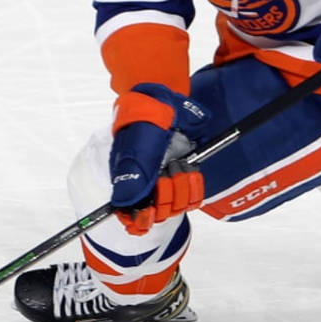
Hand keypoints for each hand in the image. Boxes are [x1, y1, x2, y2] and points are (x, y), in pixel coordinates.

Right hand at [109, 83, 211, 232]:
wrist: (165, 101)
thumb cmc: (144, 120)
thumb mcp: (136, 146)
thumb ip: (131, 176)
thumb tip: (127, 205)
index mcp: (128, 183)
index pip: (131, 217)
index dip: (140, 220)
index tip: (148, 212)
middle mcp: (146, 186)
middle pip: (158, 215)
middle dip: (165, 196)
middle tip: (165, 173)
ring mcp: (166, 182)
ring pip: (176, 208)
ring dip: (180, 188)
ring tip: (176, 165)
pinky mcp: (184, 177)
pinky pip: (192, 198)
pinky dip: (193, 186)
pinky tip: (188, 169)